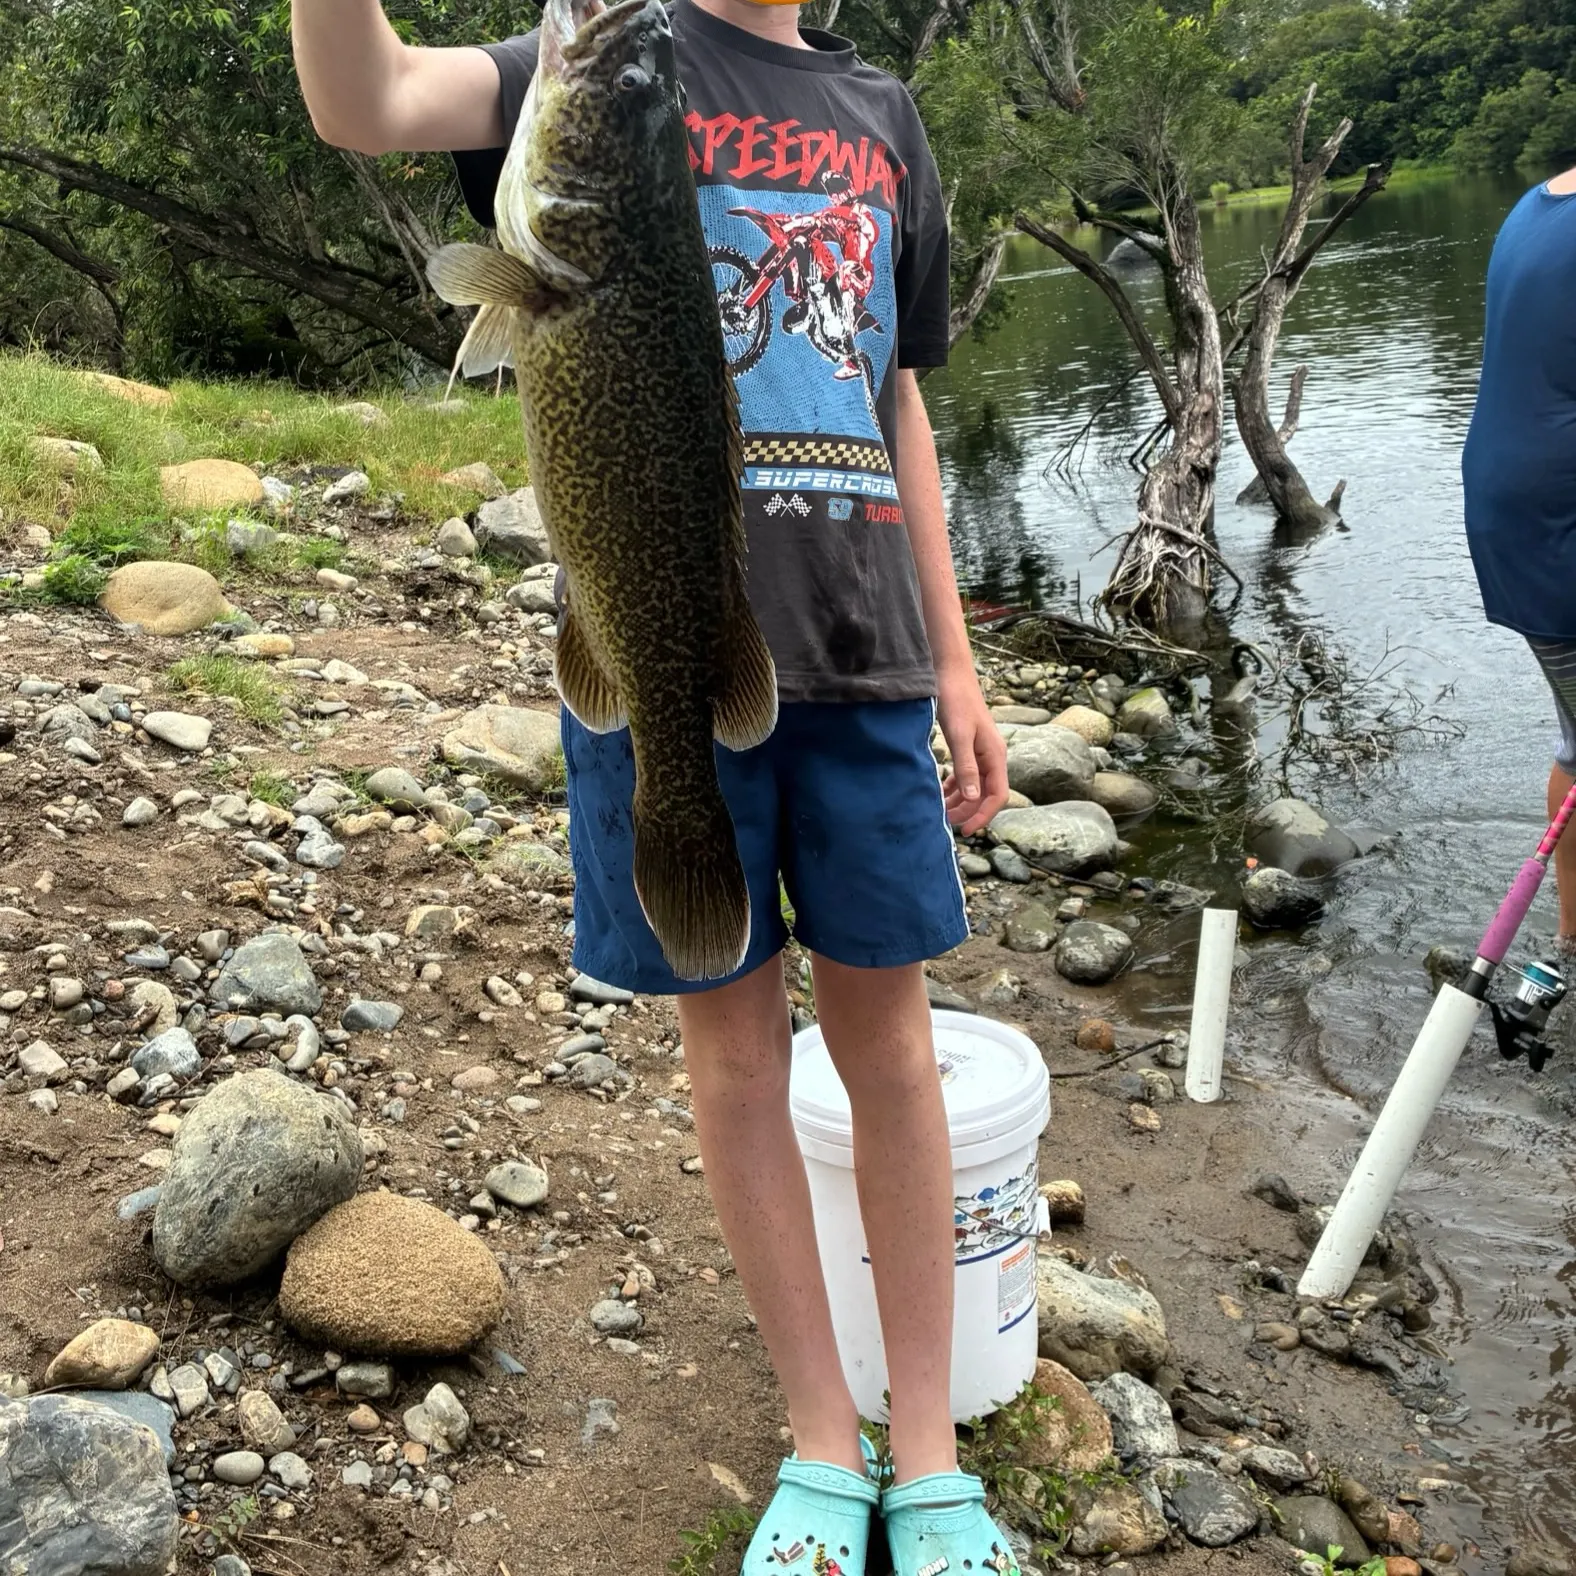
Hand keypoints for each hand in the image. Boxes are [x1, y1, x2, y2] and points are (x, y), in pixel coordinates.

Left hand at [937, 670, 1007, 836]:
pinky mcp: (968, 746)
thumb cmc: (955, 700)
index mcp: (995, 755)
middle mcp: (992, 756)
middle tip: (945, 824)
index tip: (965, 831)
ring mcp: (981, 752)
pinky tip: (940, 793)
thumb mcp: (959, 735)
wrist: (949, 672)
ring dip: (960, 802)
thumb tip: (972, 797)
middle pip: (985, 795)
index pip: (997, 795)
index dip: (983, 816)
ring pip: (974, 787)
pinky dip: (954, 787)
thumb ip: (966, 767)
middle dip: (968, 812)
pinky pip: (965, 775)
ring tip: (939, 812)